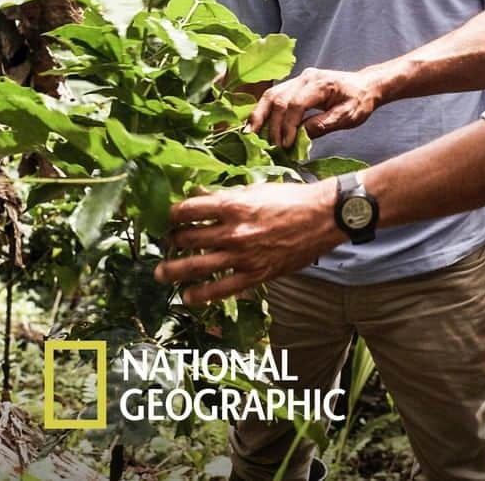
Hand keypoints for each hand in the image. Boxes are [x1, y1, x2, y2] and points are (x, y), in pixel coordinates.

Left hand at [153, 180, 339, 303]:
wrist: (323, 218)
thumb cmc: (292, 199)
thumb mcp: (257, 189)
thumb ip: (227, 196)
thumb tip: (199, 195)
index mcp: (234, 205)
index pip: (188, 210)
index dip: (172, 214)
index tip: (168, 216)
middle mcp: (233, 232)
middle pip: (187, 238)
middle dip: (173, 239)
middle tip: (168, 241)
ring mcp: (242, 256)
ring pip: (195, 266)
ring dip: (173, 270)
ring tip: (161, 272)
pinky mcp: (254, 275)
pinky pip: (220, 289)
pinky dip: (199, 295)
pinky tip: (187, 296)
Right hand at [246, 67, 379, 147]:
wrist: (365, 86)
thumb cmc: (360, 101)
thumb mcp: (349, 116)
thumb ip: (325, 124)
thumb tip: (301, 136)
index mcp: (321, 83)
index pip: (296, 104)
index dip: (288, 126)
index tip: (286, 145)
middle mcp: (306, 78)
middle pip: (279, 99)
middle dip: (273, 125)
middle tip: (272, 147)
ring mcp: (298, 79)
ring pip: (271, 95)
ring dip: (259, 116)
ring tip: (250, 135)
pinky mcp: (294, 85)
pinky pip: (273, 96)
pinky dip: (263, 111)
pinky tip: (256, 125)